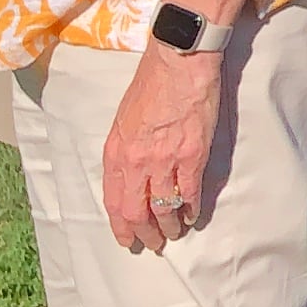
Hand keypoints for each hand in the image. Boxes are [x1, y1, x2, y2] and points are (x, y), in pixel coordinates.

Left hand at [100, 38, 227, 253]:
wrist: (178, 63)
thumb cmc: (151, 85)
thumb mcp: (124, 120)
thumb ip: (125, 150)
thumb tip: (132, 175)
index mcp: (116, 153)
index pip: (114, 201)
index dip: (121, 226)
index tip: (128, 239)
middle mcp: (137, 162)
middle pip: (137, 212)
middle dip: (145, 233)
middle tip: (154, 243)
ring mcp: (165, 161)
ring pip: (165, 208)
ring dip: (170, 226)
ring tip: (175, 233)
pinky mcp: (193, 156)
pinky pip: (191, 193)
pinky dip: (192, 209)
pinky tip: (193, 215)